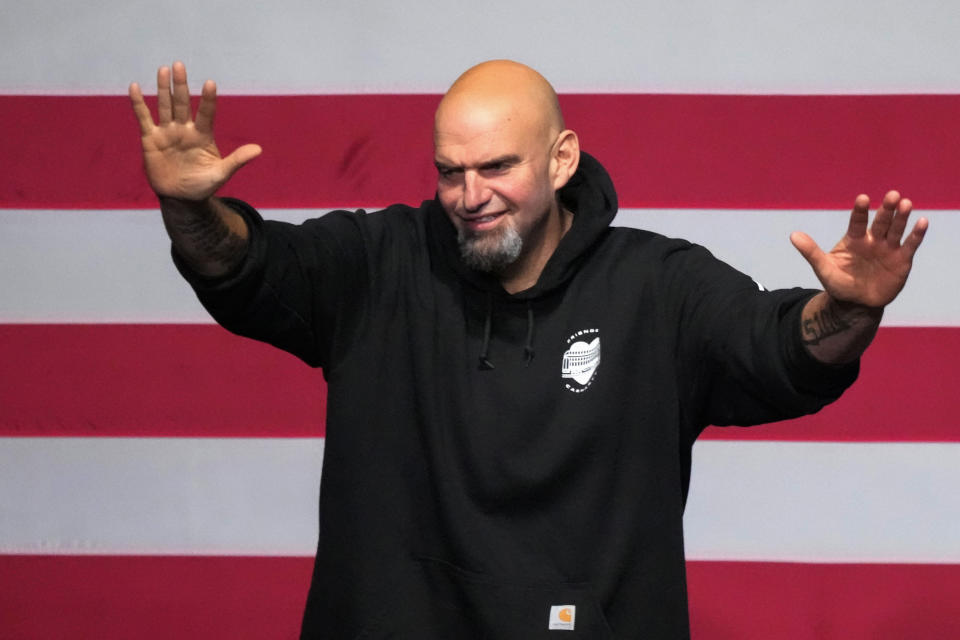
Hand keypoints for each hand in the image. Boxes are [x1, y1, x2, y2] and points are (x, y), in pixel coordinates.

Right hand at [129, 61, 261, 200]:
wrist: (181, 198)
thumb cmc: (203, 185)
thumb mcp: (221, 174)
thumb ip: (237, 160)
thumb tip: (258, 150)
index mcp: (203, 135)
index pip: (206, 113)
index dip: (207, 100)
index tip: (210, 83)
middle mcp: (185, 129)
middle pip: (182, 103)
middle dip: (180, 85)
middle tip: (179, 65)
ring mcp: (167, 132)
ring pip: (164, 106)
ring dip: (163, 89)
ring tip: (163, 70)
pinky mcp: (151, 139)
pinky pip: (144, 118)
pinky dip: (139, 103)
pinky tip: (135, 87)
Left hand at [790, 191, 927, 308]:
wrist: (856, 304)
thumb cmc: (839, 283)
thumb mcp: (823, 268)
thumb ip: (811, 252)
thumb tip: (793, 235)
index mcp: (854, 239)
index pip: (857, 221)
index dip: (860, 211)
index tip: (862, 199)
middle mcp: (873, 240)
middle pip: (880, 221)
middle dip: (886, 209)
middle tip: (892, 195)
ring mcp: (888, 248)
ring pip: (896, 229)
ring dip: (902, 217)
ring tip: (906, 203)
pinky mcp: (902, 259)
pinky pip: (910, 244)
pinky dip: (917, 234)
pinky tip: (922, 221)